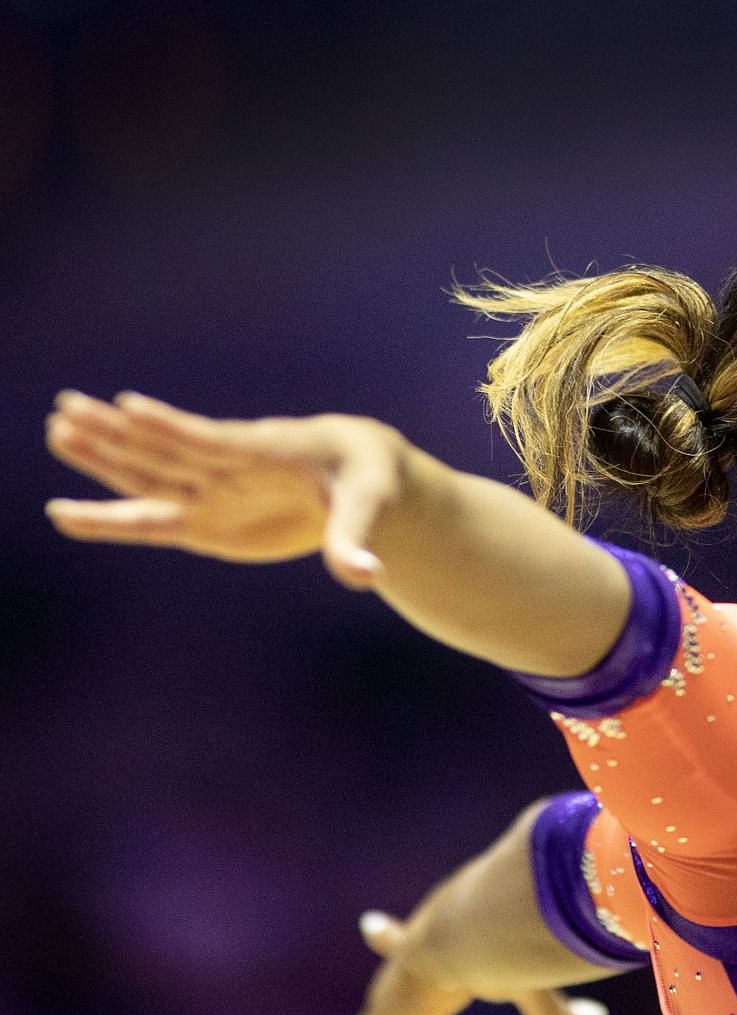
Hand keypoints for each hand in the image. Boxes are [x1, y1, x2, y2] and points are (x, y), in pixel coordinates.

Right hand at [44, 389, 407, 590]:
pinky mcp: (206, 522)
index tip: (129, 406)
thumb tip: (365, 576)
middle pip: (166, 452)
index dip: (173, 426)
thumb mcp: (369, 507)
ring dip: (104, 457)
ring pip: (149, 477)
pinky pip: (151, 520)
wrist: (358, 477)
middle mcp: (229, 470)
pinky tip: (66, 512)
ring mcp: (213, 494)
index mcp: (268, 453)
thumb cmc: (365, 481)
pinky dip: (111, 520)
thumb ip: (355, 542)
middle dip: (119, 436)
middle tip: (66, 413)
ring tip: (57, 429)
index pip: (214, 440)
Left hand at [305, 909, 609, 1014]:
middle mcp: (400, 981)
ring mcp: (387, 1009)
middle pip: (375, 1001)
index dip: (387, 937)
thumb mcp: (530, 982)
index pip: (400, 943)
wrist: (457, 941)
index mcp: (427, 953)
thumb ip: (556, 1009)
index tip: (368, 923)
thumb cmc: (494, 952)